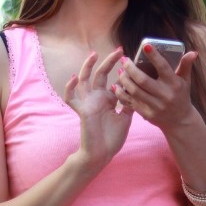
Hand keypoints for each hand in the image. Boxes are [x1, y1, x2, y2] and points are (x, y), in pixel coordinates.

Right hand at [63, 47, 133, 168]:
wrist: (102, 154)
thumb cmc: (112, 138)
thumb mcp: (126, 118)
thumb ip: (129, 103)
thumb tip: (136, 89)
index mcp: (108, 99)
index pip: (114, 80)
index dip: (122, 71)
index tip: (133, 61)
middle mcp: (97, 98)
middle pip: (101, 75)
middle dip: (109, 62)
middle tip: (119, 50)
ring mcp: (88, 103)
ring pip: (85, 81)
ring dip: (88, 67)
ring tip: (94, 54)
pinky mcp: (82, 110)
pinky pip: (72, 98)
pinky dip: (70, 88)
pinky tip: (74, 78)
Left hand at [115, 44, 198, 130]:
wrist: (180, 121)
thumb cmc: (181, 96)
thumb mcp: (185, 81)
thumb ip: (186, 65)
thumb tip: (193, 52)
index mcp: (174, 84)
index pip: (163, 67)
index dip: (154, 56)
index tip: (145, 46)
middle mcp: (165, 95)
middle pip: (143, 80)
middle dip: (130, 68)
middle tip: (124, 60)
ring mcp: (155, 106)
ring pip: (135, 91)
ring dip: (124, 80)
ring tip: (120, 71)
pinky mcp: (147, 114)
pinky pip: (131, 102)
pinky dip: (122, 94)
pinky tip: (116, 86)